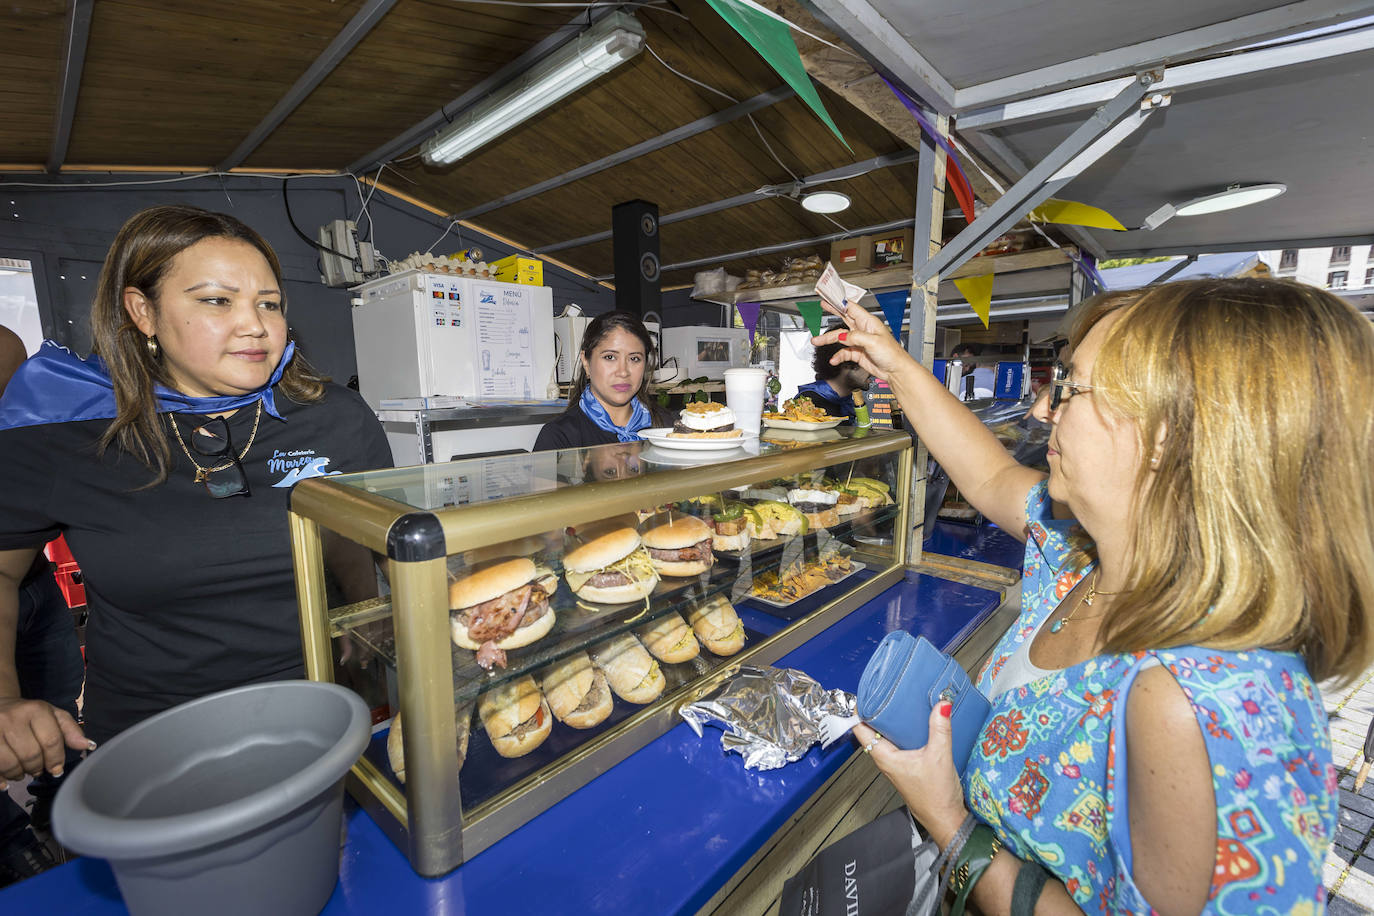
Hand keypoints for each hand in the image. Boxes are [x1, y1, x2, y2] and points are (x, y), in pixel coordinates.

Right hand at [0, 697, 92, 786]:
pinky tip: (5, 780)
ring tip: (21, 771)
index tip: (56, 769)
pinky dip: (1, 779)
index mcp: (35, 710)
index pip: (51, 741)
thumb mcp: (52, 715)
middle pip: (31, 755)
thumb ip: (70, 730)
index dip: (55, 759)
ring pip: (10, 764)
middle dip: (37, 768)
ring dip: (18, 774)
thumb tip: (88, 746)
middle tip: (36, 769)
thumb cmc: (28, 714)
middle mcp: (12, 718)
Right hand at [811, 299, 915, 383]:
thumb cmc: (892, 354)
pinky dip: (838, 356)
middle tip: (823, 305)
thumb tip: (841, 336)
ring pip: (840, 338)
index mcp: (868, 322)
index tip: (830, 297)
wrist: (895, 371)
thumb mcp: (873, 341)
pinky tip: (834, 359)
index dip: (840, 302)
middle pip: (844, 318)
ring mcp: (859, 342)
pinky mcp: (858, 353)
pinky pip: (844, 352)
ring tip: (817, 340)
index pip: (852, 308)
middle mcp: (863, 330)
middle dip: (833, 311)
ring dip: (828, 339)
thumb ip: (855, 337)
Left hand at [854, 701, 967, 847]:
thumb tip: (942, 703)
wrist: (947, 820)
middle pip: (873, 731)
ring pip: (888, 738)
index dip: (859, 712)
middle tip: (885, 692)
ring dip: (891, 722)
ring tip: (899, 702)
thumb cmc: (936, 796)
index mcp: (885, 757)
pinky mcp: (909, 767)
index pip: (861, 731)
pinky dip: (904, 732)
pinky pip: (900, 744)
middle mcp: (887, 761)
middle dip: (877, 712)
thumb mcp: (940, 756)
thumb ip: (940, 729)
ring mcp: (897, 765)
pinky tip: (916, 723)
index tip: (864, 695)